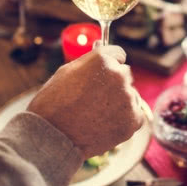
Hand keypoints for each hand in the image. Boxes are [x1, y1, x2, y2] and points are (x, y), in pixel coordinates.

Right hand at [27, 46, 144, 157]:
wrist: (51, 137)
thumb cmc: (54, 103)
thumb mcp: (68, 71)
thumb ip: (91, 62)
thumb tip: (102, 48)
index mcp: (103, 60)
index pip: (119, 55)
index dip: (110, 65)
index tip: (103, 74)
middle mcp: (119, 75)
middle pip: (125, 75)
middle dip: (114, 84)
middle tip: (95, 99)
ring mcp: (128, 98)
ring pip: (130, 96)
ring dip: (120, 102)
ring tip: (96, 115)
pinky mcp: (133, 120)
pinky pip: (135, 115)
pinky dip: (124, 120)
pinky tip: (105, 125)